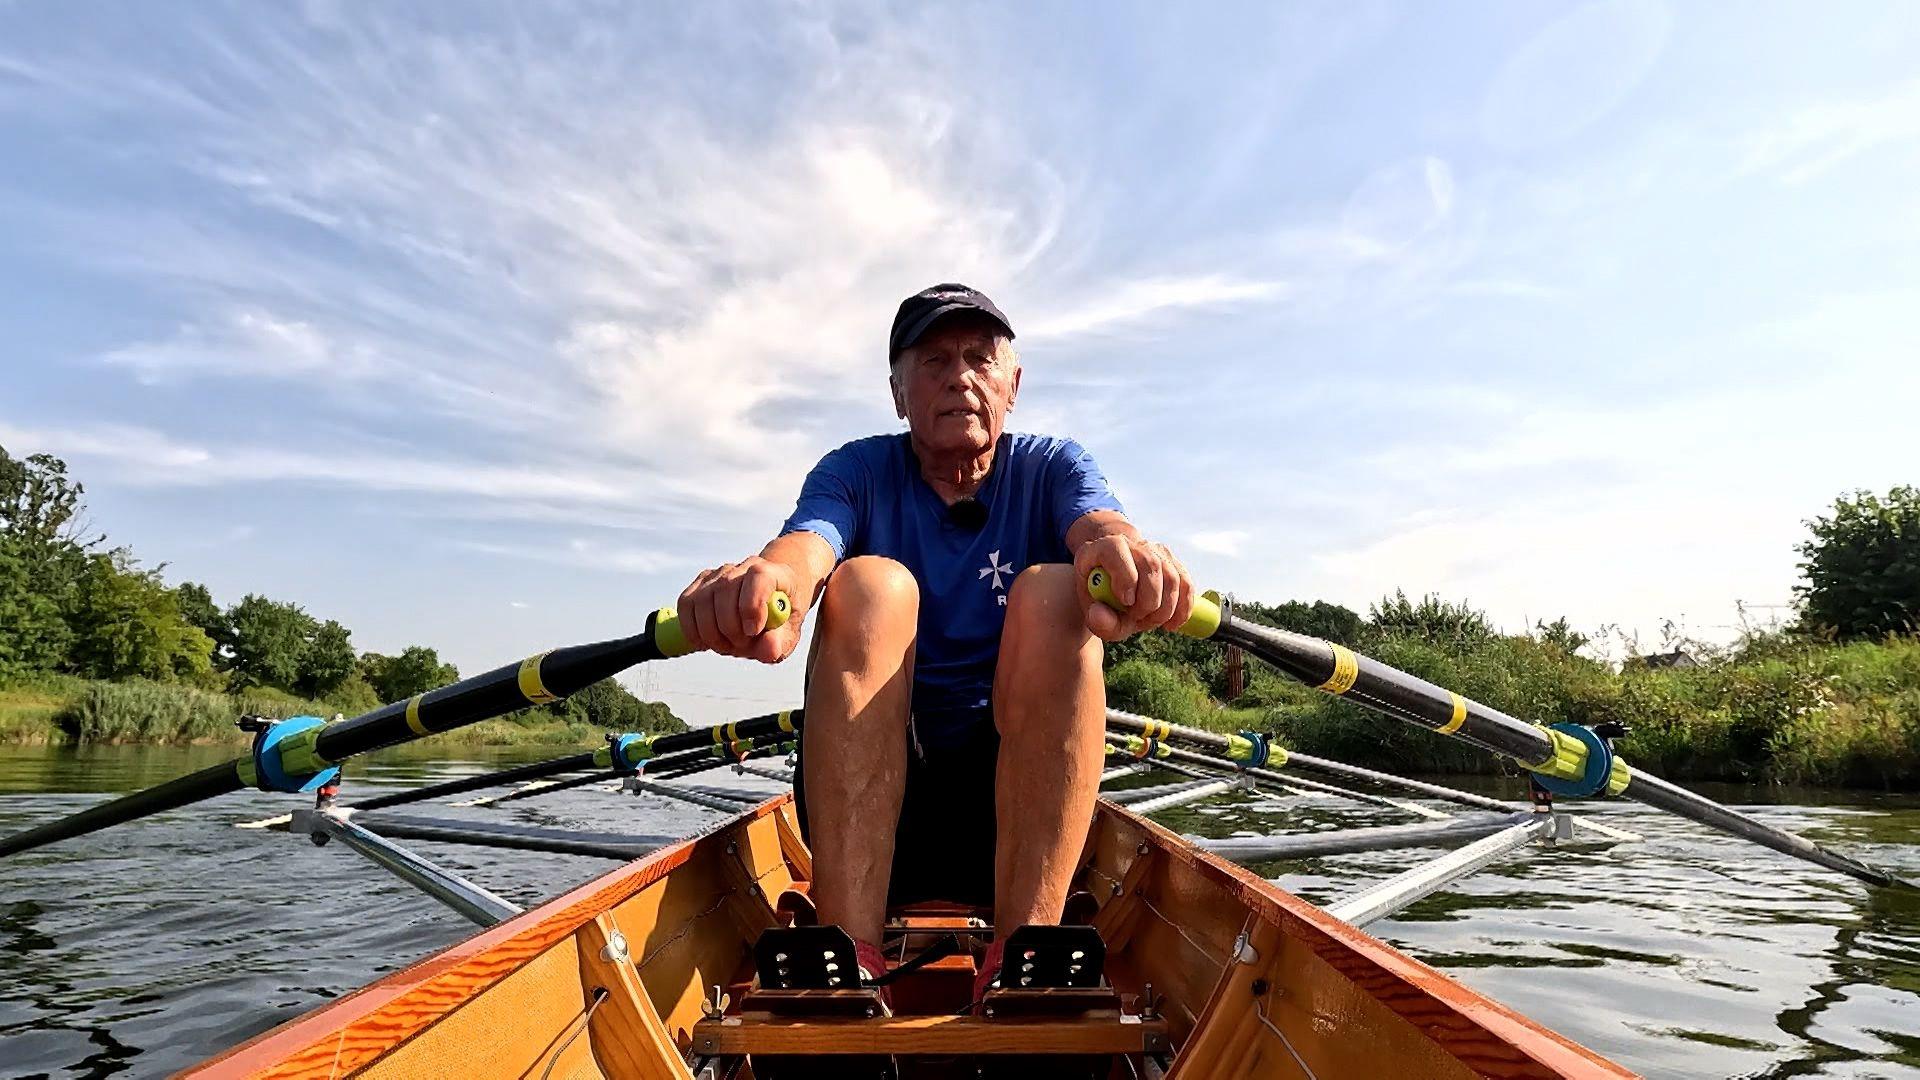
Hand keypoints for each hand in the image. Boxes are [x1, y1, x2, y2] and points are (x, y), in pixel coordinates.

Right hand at [675, 556, 803, 663]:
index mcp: (775, 574)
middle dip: (730, 628)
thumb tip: (769, 650)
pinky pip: (686, 605)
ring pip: (703, 600)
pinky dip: (692, 630)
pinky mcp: (700, 584)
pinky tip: (707, 642)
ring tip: (728, 645)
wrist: (767, 602)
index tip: (752, 631)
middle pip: (726, 589)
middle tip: (741, 646)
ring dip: (712, 633)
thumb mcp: (788, 634)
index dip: (752, 605)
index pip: (759, 576)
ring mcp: (719, 573)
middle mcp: (745, 567)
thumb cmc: (778, 617)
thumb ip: (780, 642)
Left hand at [1072, 533, 1193, 641]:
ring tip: (1148, 621)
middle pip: (1150, 563)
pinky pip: (1186, 584)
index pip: (1115, 548)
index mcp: (1101, 549)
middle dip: (1148, 600)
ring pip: (1172, 576)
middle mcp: (1130, 543)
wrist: (1116, 593)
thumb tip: (1097, 613)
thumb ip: (1097, 619)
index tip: (1126, 602)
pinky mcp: (1172, 562)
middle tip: (1137, 618)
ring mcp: (1153, 550)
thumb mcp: (1097, 616)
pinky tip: (1171, 626)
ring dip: (1164, 608)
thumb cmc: (1103, 604)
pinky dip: (1182, 609)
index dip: (1124, 575)